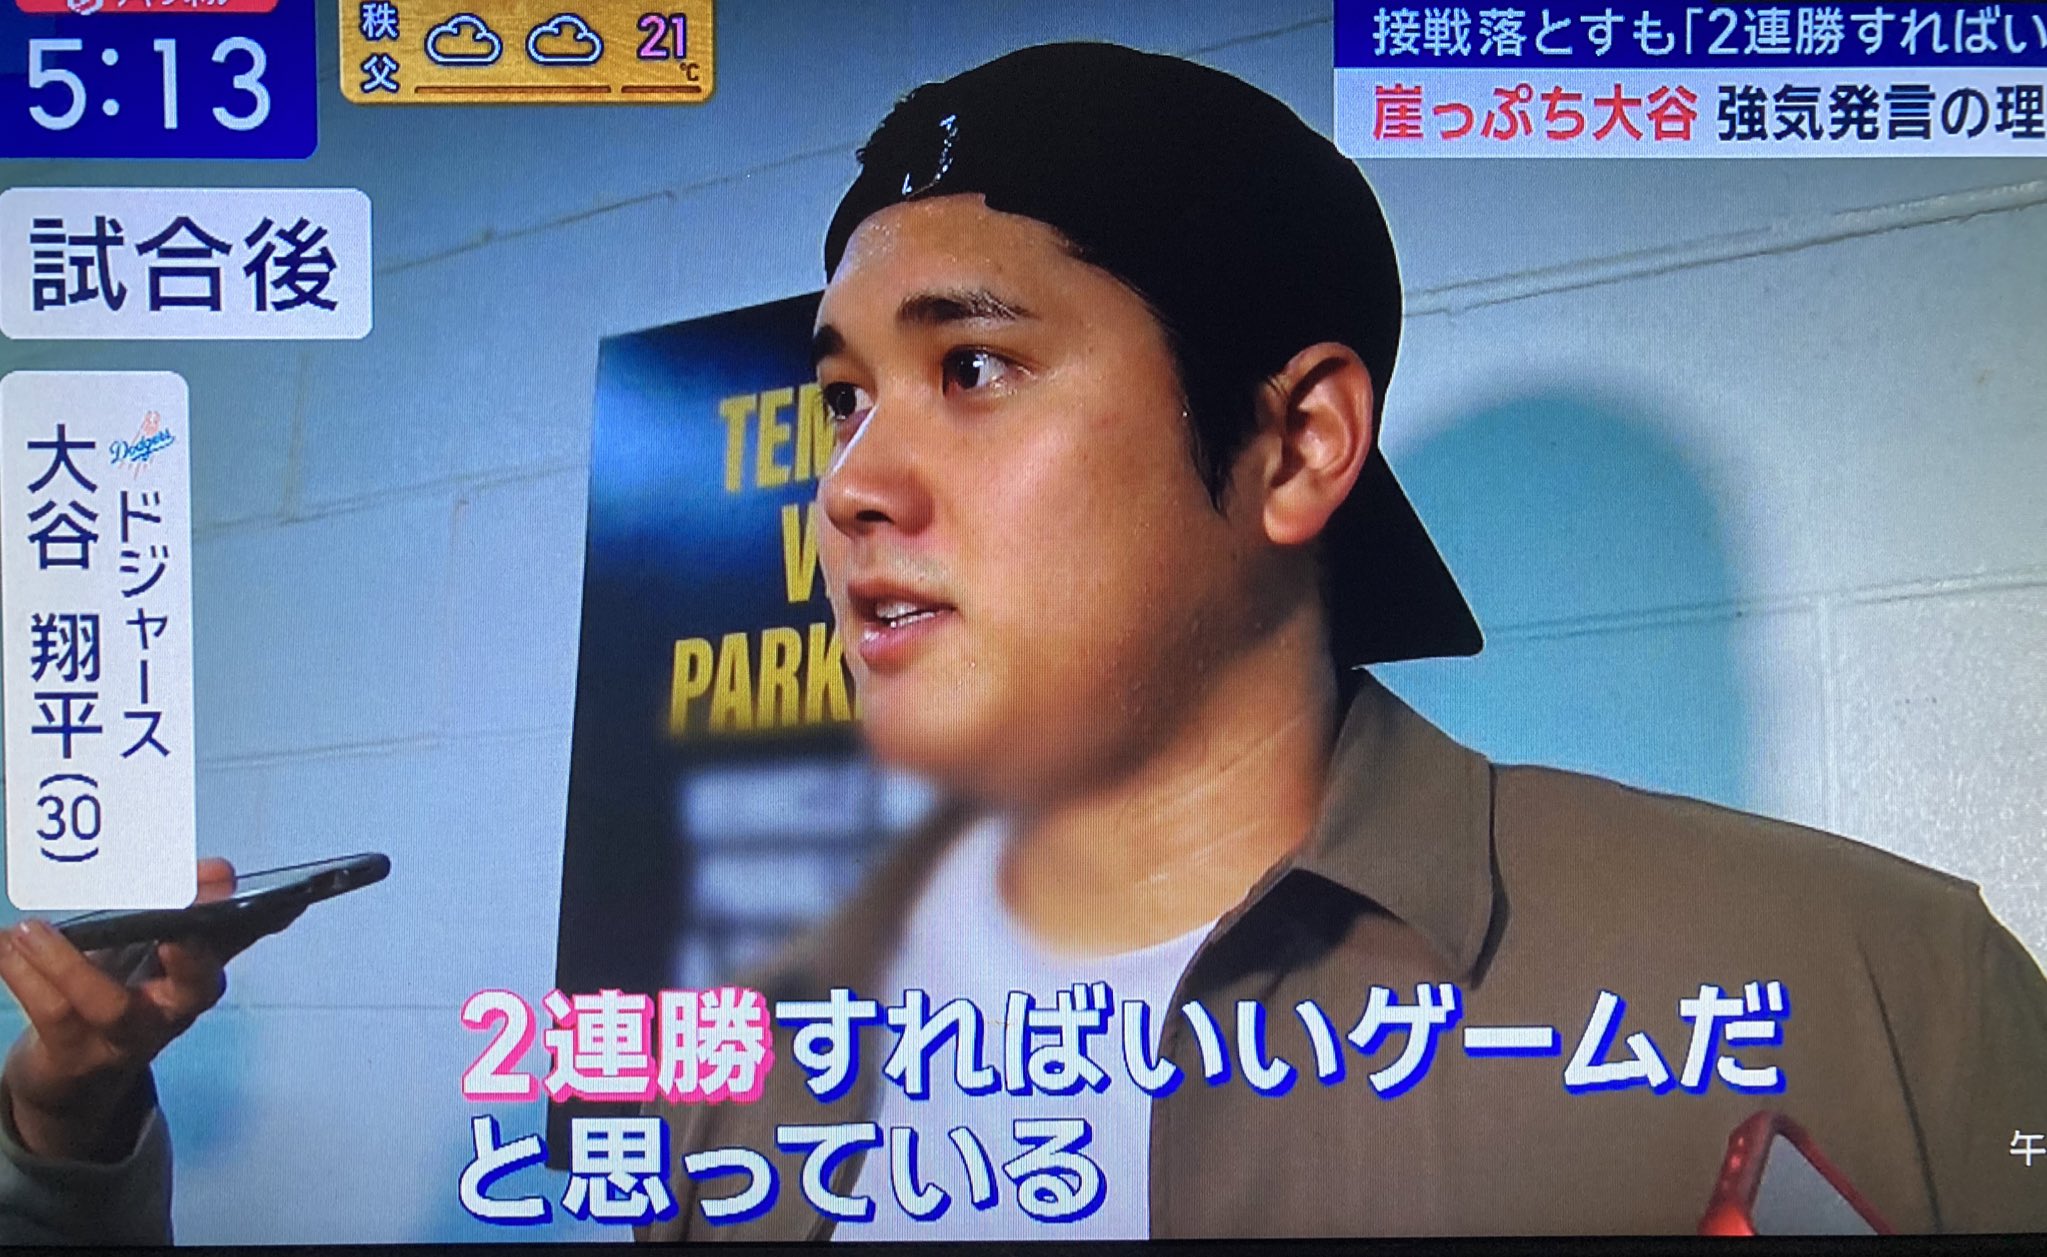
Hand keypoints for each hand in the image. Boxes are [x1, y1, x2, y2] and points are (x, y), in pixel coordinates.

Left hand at [0, 857, 294, 1162]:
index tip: (259, 894)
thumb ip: (183, 912)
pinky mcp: (76, 1054)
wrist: (75, 1076)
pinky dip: (25, 976)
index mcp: (198, 975)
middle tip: (175, 932)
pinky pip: (53, 1014)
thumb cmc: (121, 996)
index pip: (238, 942)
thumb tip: (220, 871)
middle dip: (190, 958)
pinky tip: (7, 946)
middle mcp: (173, 1010)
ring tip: (28, 930)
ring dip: (67, 964)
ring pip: (109, 1005)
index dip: (256, 920)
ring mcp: (126, 1037)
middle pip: (195, 987)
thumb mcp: (154, 955)